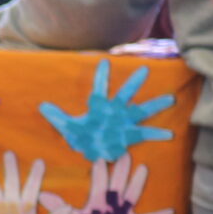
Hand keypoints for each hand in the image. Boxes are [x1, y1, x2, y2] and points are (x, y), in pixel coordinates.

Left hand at [41, 59, 177, 161]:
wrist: (92, 152)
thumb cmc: (82, 136)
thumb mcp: (67, 127)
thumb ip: (57, 117)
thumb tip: (42, 106)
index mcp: (99, 107)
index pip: (99, 88)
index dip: (101, 76)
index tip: (104, 61)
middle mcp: (115, 111)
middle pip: (125, 94)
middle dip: (134, 83)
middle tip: (145, 69)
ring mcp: (125, 122)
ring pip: (142, 111)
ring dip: (155, 105)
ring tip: (170, 98)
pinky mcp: (130, 135)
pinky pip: (145, 134)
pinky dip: (157, 134)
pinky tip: (169, 133)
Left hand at [62, 158, 175, 213]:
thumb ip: (59, 208)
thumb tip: (42, 196)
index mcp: (97, 202)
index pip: (99, 184)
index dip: (100, 172)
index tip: (100, 157)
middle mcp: (112, 204)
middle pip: (118, 184)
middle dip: (121, 170)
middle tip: (125, 152)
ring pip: (132, 196)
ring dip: (137, 183)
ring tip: (143, 168)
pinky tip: (171, 211)